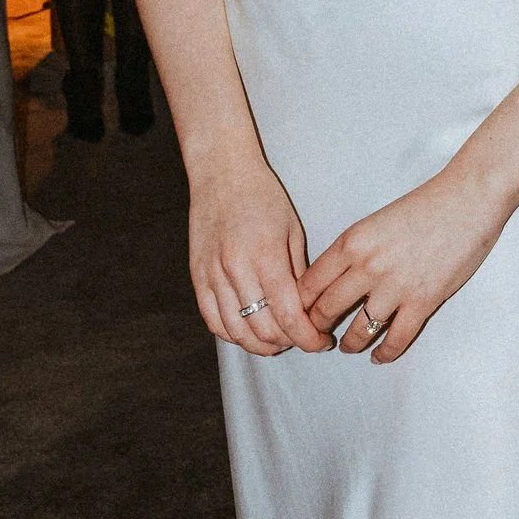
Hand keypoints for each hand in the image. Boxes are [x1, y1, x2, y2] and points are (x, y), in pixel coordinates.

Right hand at [187, 153, 325, 354]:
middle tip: (302, 338)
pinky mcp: (197, 277)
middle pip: (263, 330)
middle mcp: (236, 270)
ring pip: (236, 332)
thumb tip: (307, 311)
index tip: (321, 342)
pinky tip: (249, 333)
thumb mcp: (293, 231)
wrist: (222, 174)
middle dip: (288, 343)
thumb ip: (299, 274)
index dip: (308, 338)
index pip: (289, 316)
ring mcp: (212, 275)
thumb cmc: (263, 197)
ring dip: (261, 345)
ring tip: (278, 340)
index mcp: (266, 256)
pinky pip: (213, 321)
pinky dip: (233, 335)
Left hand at [299, 164, 508, 363]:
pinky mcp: (423, 301)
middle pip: (326, 310)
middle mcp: (367, 266)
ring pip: (358, 330)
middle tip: (317, 336)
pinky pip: (396, 339)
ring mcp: (395, 286)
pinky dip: (384, 353)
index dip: (299, 305)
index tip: (299, 314)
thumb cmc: (425, 205)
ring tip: (348, 347)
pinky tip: (378, 356)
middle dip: (317, 328)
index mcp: (351, 242)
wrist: (468, 199)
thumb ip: (354, 250)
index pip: (309, 284)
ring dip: (350, 344)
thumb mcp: (375, 221)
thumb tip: (336, 279)